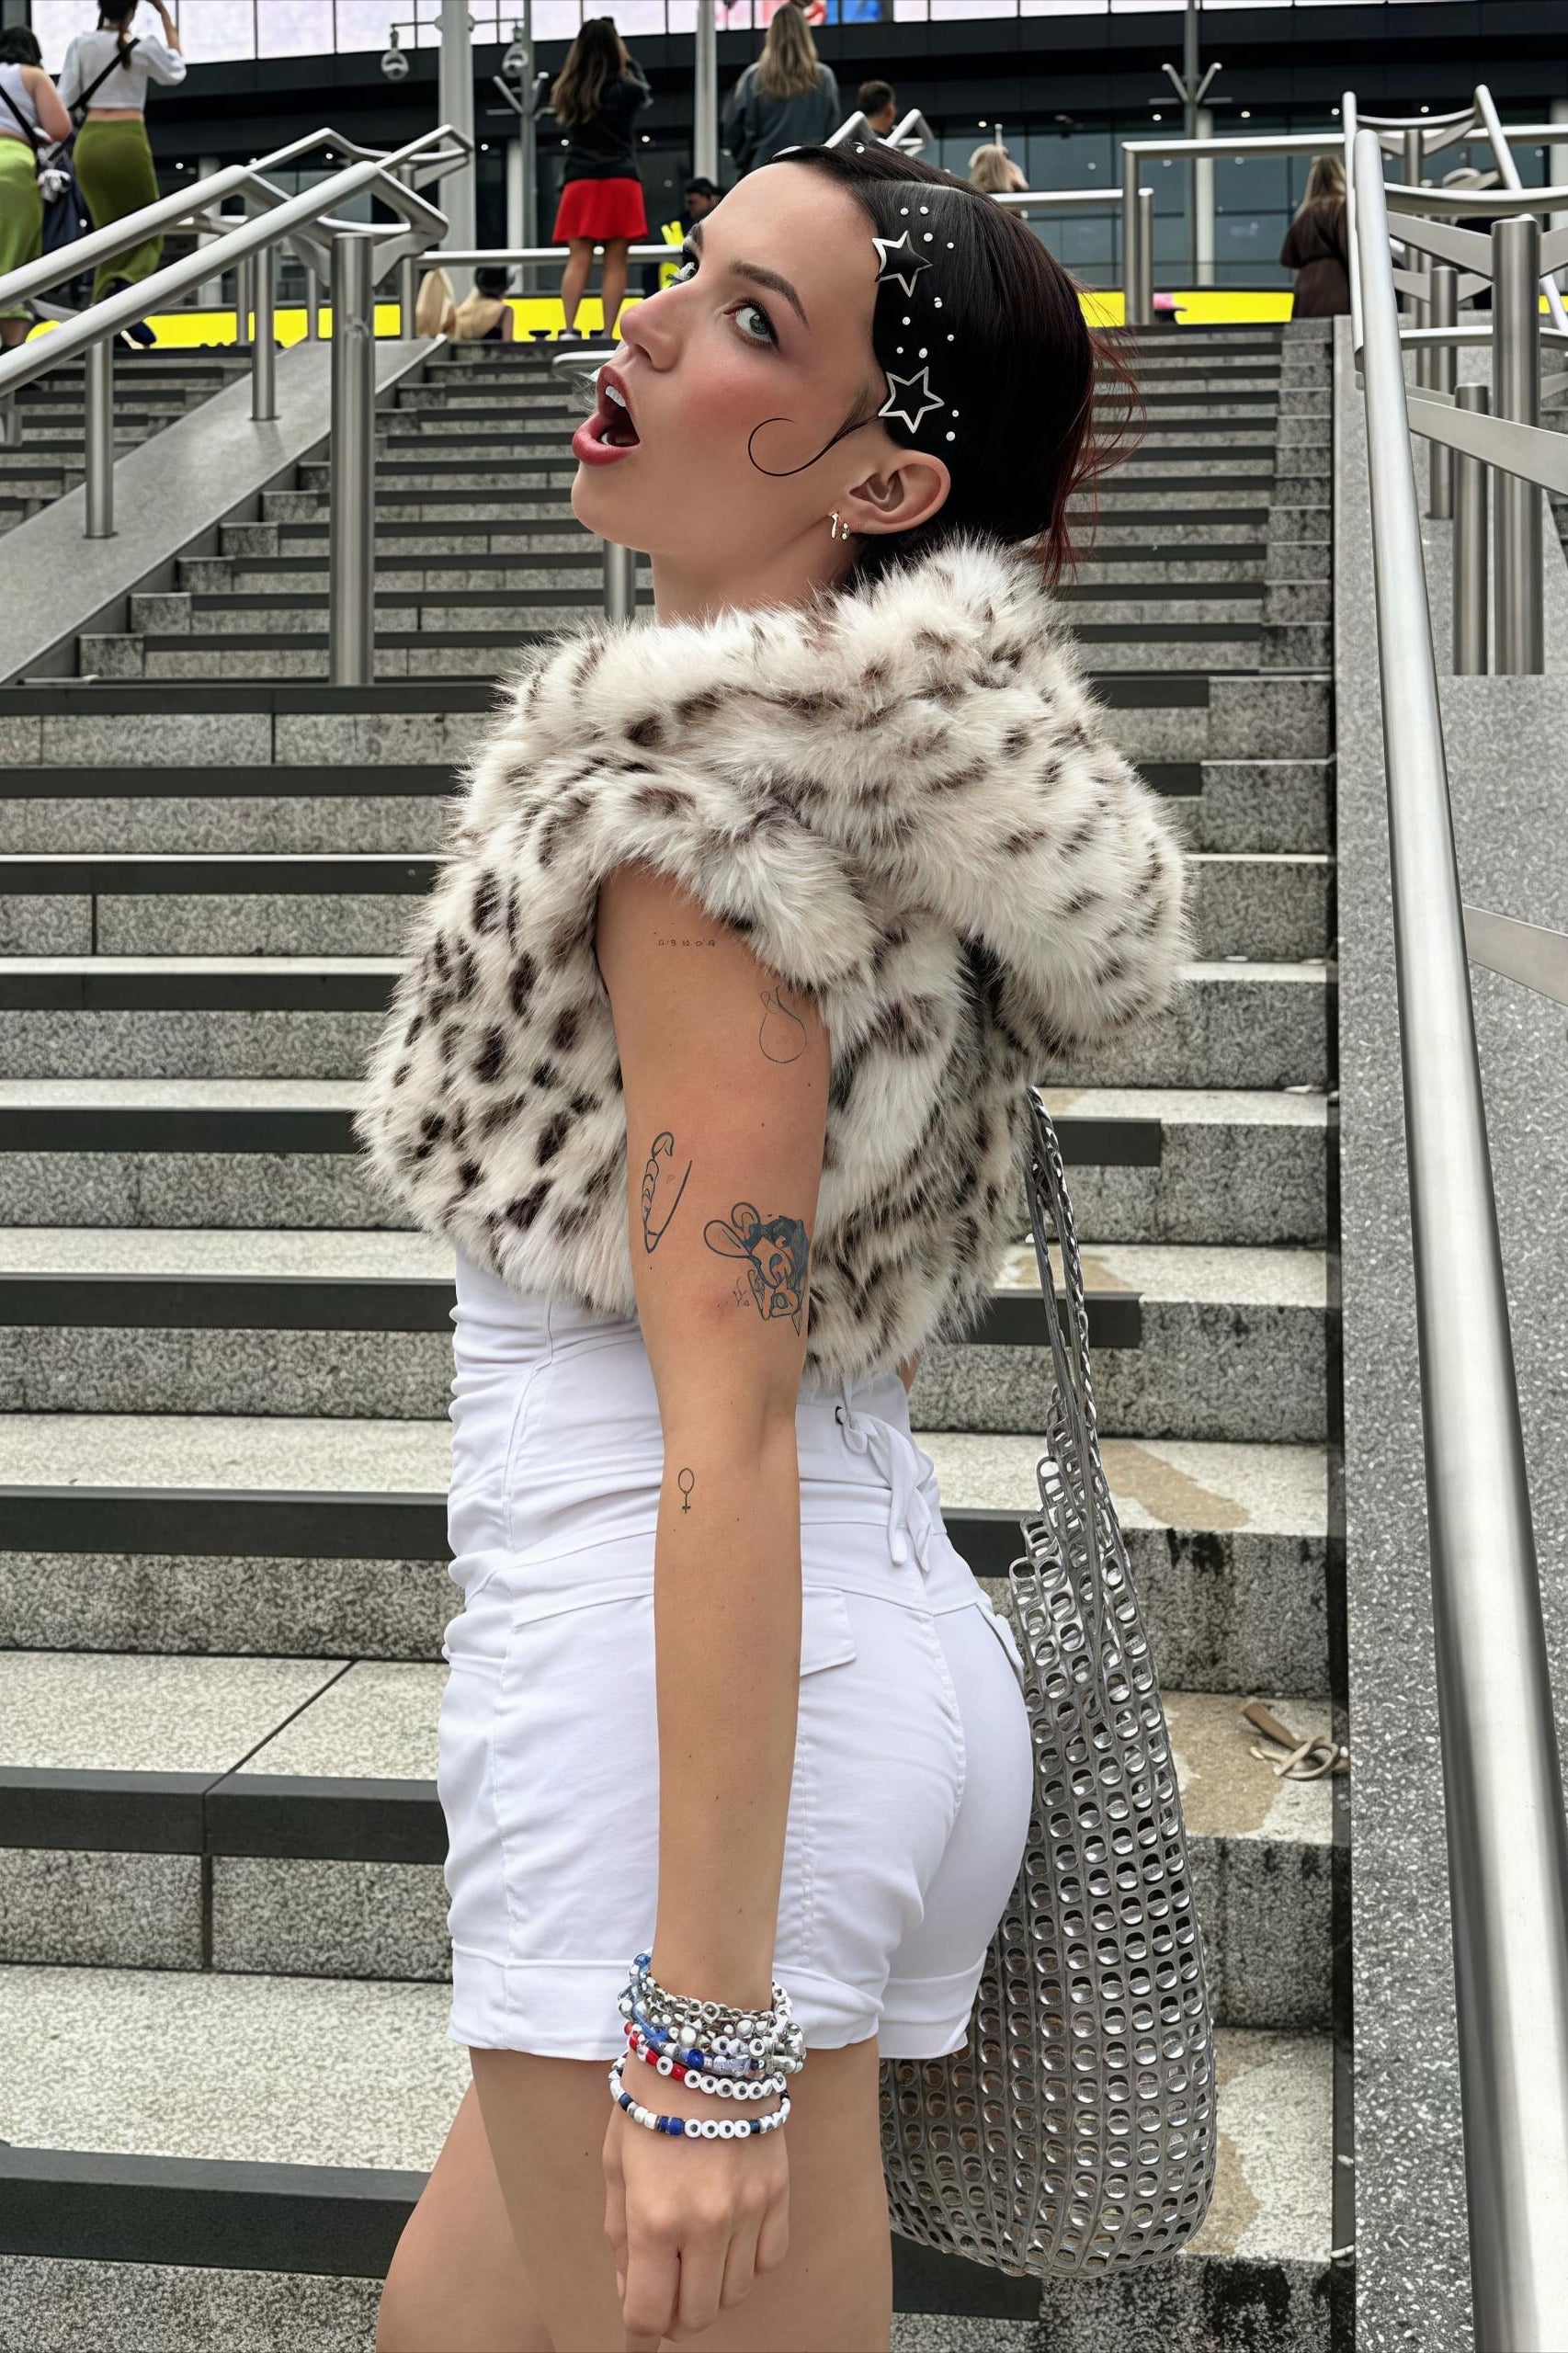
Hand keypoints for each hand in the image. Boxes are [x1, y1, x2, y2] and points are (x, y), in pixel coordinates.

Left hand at [603, 2072, 789, 2347]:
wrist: (705, 2040)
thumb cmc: (650, 2096)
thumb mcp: (616, 2164)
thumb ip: (620, 2235)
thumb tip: (632, 2288)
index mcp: (654, 2218)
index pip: (649, 2314)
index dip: (638, 2334)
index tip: (636, 2335)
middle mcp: (706, 2223)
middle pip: (697, 2316)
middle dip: (675, 2316)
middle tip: (666, 2293)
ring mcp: (749, 2209)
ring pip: (736, 2293)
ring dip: (712, 2289)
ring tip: (696, 2259)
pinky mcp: (779, 2191)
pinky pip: (770, 2259)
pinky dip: (749, 2263)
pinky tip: (730, 2239)